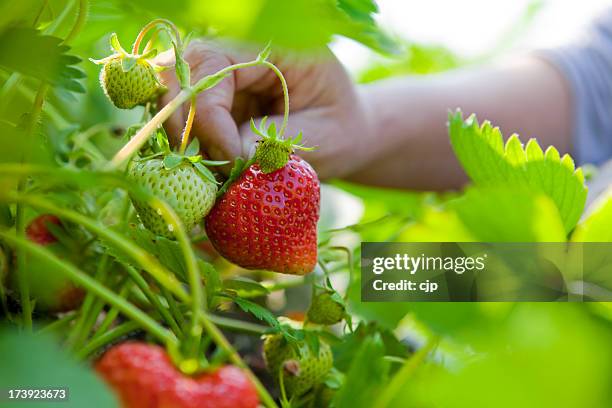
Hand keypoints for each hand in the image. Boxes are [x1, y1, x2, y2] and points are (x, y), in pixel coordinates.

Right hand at [157, 40, 371, 177]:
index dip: (210, 116)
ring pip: (170, 97)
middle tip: (210, 169)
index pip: (213, 66)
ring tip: (212, 172)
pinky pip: (180, 119)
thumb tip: (231, 155)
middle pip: (178, 75)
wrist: (341, 134)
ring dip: (182, 139)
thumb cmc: (340, 129)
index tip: (231, 159)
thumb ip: (276, 141)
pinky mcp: (212, 104)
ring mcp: (220, 79)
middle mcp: (236, 54)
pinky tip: (210, 171)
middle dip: (185, 126)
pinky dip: (188, 148)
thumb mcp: (322, 135)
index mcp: (271, 46)